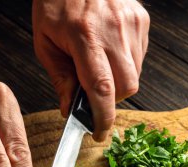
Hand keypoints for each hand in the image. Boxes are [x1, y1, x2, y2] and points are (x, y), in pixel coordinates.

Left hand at [32, 0, 149, 140]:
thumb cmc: (56, 2)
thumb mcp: (45, 41)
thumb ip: (59, 78)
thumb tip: (68, 109)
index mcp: (84, 36)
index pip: (101, 88)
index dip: (103, 117)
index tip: (99, 133)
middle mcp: (113, 30)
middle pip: (126, 88)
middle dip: (111, 100)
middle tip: (94, 92)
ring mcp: (131, 24)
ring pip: (135, 76)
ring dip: (118, 83)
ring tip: (100, 65)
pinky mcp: (141, 21)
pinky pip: (139, 59)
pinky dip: (126, 66)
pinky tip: (110, 53)